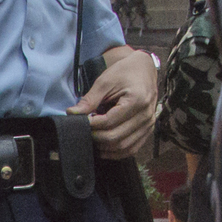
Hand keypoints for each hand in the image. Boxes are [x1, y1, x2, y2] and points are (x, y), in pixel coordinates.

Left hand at [71, 47, 159, 161]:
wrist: (144, 69)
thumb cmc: (124, 73)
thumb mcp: (105, 81)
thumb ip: (90, 100)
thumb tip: (72, 114)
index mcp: (137, 100)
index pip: (109, 121)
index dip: (92, 125)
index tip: (81, 122)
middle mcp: (146, 115)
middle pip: (116, 137)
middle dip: (97, 137)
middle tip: (85, 131)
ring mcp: (149, 125)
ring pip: (124, 147)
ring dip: (105, 147)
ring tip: (93, 138)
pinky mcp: (148, 131)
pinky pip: (132, 149)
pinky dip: (116, 152)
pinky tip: (104, 147)